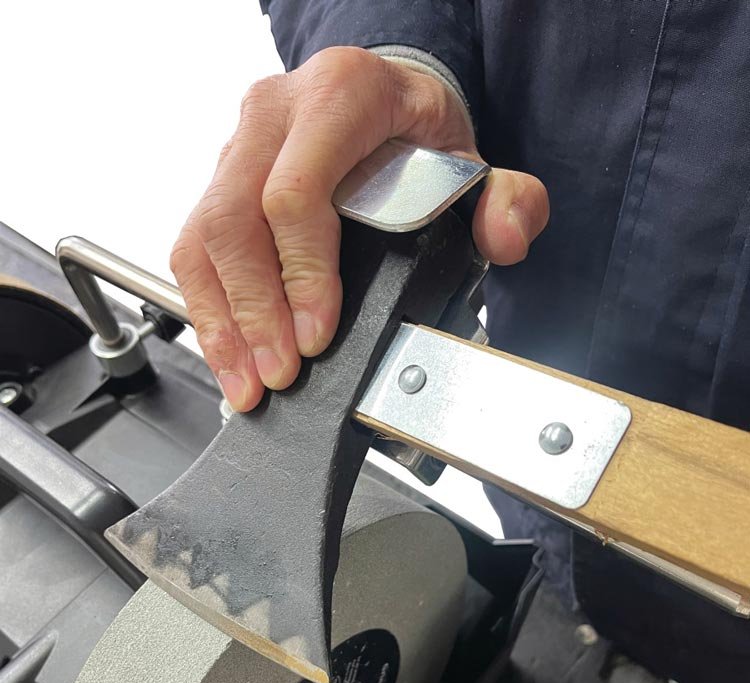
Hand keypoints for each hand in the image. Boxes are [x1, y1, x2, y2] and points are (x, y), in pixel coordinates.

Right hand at [171, 46, 549, 410]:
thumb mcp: (471, 156)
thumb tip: (506, 236)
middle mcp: (274, 115)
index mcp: (340, 95)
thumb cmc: (413, 132)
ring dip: (223, 323)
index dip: (301, 272)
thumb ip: (508, 198)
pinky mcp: (216, 184)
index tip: (317, 335)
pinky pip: (193, 252)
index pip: (296, 192)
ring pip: (203, 241)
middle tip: (281, 374)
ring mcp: (236, 147)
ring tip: (249, 383)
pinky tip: (230, 360)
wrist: (380, 102)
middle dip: (256, 312)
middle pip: (235, 221)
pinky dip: (210, 314)